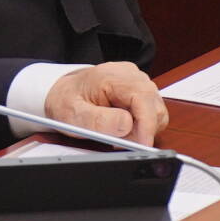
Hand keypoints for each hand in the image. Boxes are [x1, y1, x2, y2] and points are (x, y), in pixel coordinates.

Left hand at [44, 62, 168, 145]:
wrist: (63, 91)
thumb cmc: (66, 100)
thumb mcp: (73, 115)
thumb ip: (98, 121)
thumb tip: (127, 124)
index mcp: (113, 76)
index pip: (143, 98)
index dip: (147, 124)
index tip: (143, 145)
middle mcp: (130, 75)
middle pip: (154, 107)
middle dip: (142, 130)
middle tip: (119, 141)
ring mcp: (137, 81)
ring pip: (156, 111)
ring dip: (142, 128)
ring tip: (116, 131)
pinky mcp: (139, 90)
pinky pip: (151, 111)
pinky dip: (140, 124)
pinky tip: (122, 125)